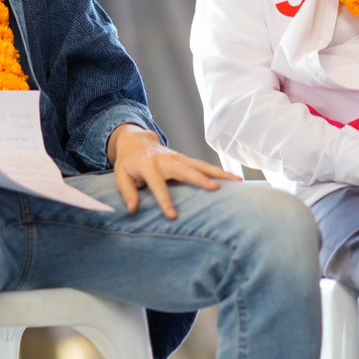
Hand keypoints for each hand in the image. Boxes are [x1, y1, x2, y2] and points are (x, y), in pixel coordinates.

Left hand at [107, 124, 238, 218]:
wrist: (136, 141)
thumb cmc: (129, 163)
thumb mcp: (121, 176)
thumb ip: (127, 193)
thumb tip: (132, 210)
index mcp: (148, 166)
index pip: (157, 185)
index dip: (164, 200)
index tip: (173, 216)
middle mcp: (166, 160)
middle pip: (185, 169)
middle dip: (200, 179)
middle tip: (216, 189)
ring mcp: (178, 157)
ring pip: (200, 165)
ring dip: (218, 173)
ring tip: (237, 181)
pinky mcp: (186, 159)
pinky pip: (204, 165)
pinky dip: (219, 172)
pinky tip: (234, 180)